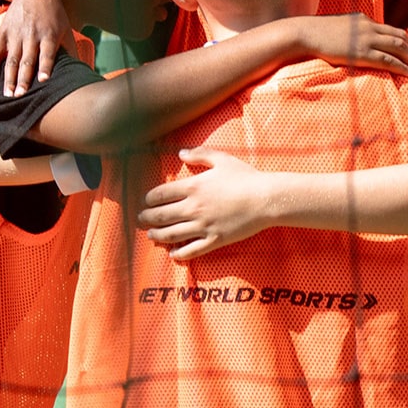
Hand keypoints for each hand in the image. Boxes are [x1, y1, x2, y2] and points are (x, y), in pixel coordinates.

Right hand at [0, 0, 71, 94]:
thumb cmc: (54, 14)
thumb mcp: (65, 28)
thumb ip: (71, 50)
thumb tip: (81, 74)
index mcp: (49, 35)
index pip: (47, 53)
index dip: (45, 66)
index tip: (43, 80)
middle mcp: (31, 35)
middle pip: (27, 60)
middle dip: (23, 78)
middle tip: (20, 95)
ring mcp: (15, 35)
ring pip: (11, 60)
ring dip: (8, 78)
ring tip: (8, 95)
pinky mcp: (3, 34)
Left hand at [138, 148, 273, 259]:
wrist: (266, 199)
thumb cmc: (246, 177)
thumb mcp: (222, 159)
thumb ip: (200, 154)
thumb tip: (180, 153)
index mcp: (193, 187)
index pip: (160, 194)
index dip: (148, 199)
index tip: (145, 202)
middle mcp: (194, 207)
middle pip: (161, 215)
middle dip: (147, 218)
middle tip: (141, 219)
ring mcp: (203, 225)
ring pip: (172, 234)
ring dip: (157, 235)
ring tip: (151, 235)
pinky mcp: (215, 239)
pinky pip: (192, 250)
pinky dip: (179, 253)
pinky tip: (173, 254)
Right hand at [282, 14, 407, 75]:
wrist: (305, 33)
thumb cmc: (317, 33)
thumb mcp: (339, 27)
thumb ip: (351, 32)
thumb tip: (354, 43)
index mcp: (364, 20)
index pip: (392, 29)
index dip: (405, 42)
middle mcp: (369, 26)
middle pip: (400, 37)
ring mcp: (365, 39)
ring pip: (398, 47)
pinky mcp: (360, 52)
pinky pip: (387, 60)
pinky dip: (401, 67)